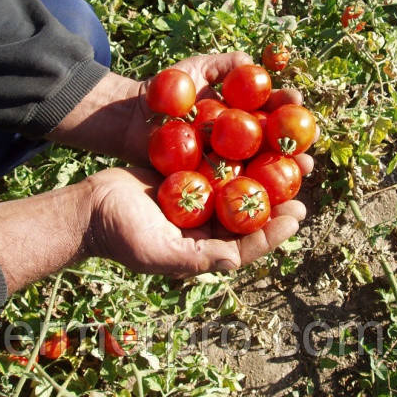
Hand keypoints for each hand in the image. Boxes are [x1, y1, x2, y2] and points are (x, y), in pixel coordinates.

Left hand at [50, 51, 315, 168]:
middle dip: (295, 148)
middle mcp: (240, 139)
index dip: (288, 107)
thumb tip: (251, 61)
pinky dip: (252, 190)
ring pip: (261, 168)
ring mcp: (227, 161)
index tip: (297, 103)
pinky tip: (269, 195)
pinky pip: (235, 186)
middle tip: (309, 150)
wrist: (132, 119)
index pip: (273, 110)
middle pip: (275, 144)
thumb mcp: (193, 70)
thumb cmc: (163, 92)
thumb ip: (222, 64)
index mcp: (241, 112)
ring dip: (283, 173)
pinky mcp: (210, 180)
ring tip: (301, 173)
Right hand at [86, 165, 309, 276]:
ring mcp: (200, 197)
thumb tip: (237, 261)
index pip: (249, 242)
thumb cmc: (122, 235)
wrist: (91, 207)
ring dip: (264, 168)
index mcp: (207, 246)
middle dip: (279, 194)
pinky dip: (236, 152)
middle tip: (304, 172)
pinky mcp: (189, 174)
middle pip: (252, 210)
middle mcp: (209, 223)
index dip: (275, 229)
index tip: (298, 213)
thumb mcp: (159, 253)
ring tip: (287, 150)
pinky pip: (218, 163)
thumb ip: (198, 257)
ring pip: (239, 182)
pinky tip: (253, 135)